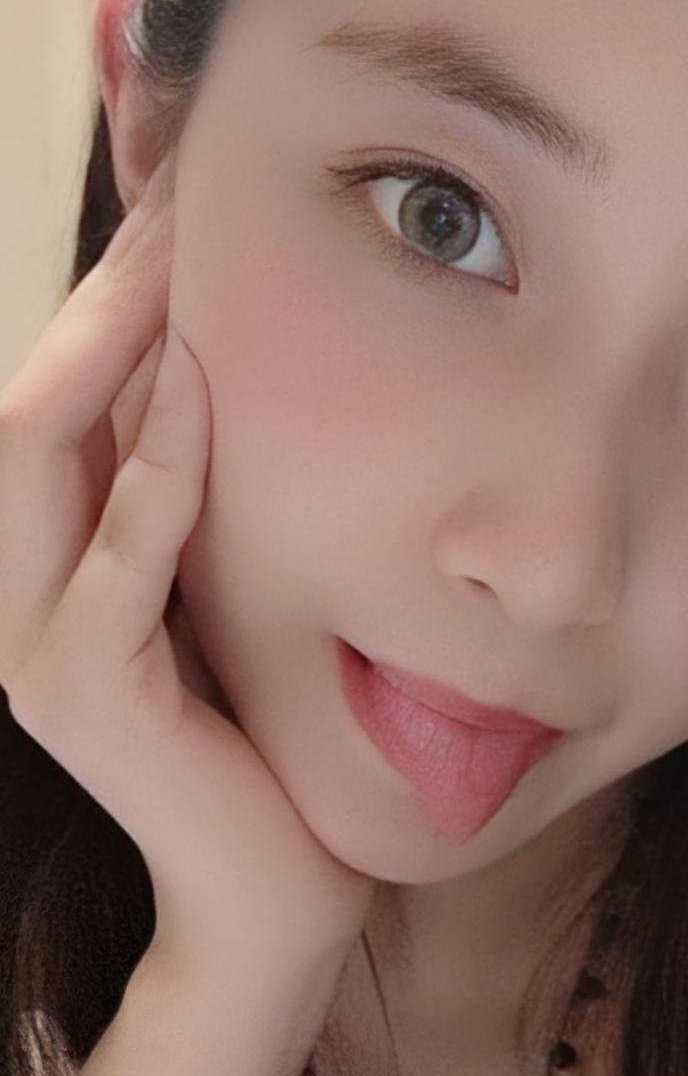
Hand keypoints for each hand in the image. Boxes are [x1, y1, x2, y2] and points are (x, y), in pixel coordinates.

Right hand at [0, 163, 375, 984]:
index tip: (185, 193)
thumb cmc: (262, 730)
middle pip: (34, 395)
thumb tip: (227, 364)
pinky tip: (200, 388)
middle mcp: (15, 585)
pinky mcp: (82, 696)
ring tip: (178, 252)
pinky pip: (109, 564)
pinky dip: (153, 473)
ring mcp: (33, 643)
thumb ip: (196, 494)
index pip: (62, 389)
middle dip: (106, 289)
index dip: (111, 288)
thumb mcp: (224, 584)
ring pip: (36, 453)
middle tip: (183, 190)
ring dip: (110, 344)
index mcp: (49, 555)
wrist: (274, 886)